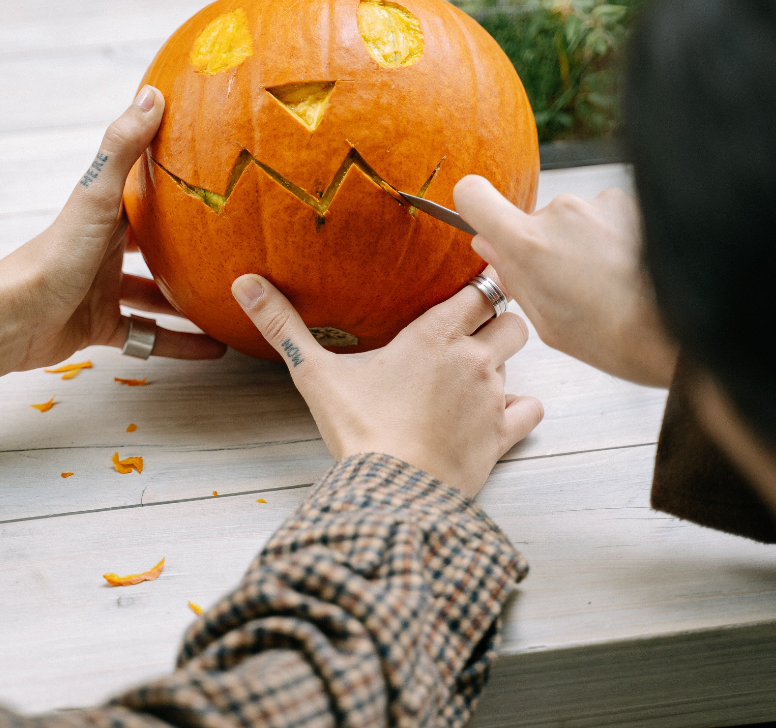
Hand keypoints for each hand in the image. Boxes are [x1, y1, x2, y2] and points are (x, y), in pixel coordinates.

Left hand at [0, 87, 225, 386]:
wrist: (13, 320)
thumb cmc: (54, 255)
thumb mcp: (96, 198)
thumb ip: (122, 148)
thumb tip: (153, 92)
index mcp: (105, 215)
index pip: (143, 193)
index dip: (174, 183)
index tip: (213, 176)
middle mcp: (104, 249)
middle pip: (153, 244)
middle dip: (187, 246)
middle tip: (231, 248)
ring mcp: (102, 289)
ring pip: (154, 292)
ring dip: (187, 299)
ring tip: (230, 301)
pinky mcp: (101, 326)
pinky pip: (148, 336)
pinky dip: (178, 343)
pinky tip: (213, 350)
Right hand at [231, 269, 542, 496]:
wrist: (393, 492)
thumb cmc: (359, 430)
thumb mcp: (314, 373)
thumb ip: (282, 325)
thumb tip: (245, 284)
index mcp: (435, 335)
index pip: (480, 288)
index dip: (479, 283)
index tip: (469, 283)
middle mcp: (474, 359)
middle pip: (511, 318)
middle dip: (498, 319)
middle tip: (471, 329)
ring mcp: (493, 398)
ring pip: (518, 361)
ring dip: (502, 361)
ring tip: (474, 369)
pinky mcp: (501, 437)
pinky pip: (529, 411)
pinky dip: (520, 409)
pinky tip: (499, 412)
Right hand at [453, 175, 677, 387]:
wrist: (680, 334)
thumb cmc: (613, 337)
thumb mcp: (545, 319)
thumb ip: (511, 275)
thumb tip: (489, 245)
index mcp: (529, 245)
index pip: (473, 195)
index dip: (472, 205)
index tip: (481, 220)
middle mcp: (560, 213)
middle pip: (530, 218)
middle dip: (542, 244)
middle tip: (567, 283)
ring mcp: (597, 203)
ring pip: (570, 219)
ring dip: (580, 242)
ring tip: (605, 281)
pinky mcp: (628, 202)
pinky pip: (602, 216)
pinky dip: (609, 238)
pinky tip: (626, 269)